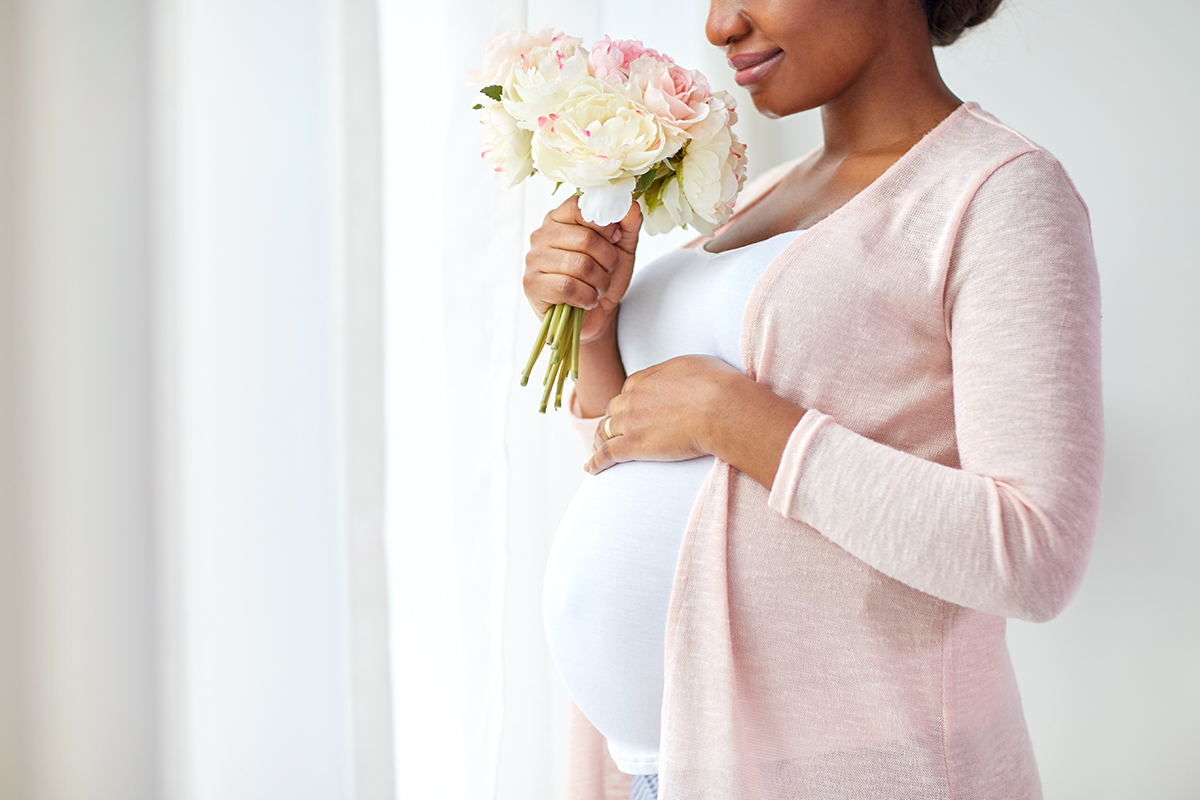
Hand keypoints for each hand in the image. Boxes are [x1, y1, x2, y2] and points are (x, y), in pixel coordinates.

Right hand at [523, 195, 640, 342]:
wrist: (595, 314)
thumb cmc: (603, 277)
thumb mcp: (622, 248)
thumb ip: (627, 224)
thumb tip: (630, 205)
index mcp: (560, 218)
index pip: (580, 207)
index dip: (604, 225)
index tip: (614, 239)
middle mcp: (542, 234)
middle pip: (585, 238)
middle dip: (607, 260)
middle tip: (607, 271)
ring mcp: (534, 259)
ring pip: (579, 265)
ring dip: (599, 282)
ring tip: (597, 288)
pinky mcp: (532, 284)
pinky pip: (567, 287)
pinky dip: (586, 297)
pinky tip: (586, 300)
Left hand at [586, 355, 808, 488]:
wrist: (719, 407)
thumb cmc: (717, 385)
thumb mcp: (695, 367)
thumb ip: (679, 374)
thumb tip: (683, 378)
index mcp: (645, 378)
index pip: (628, 390)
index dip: (629, 402)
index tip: (631, 411)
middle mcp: (632, 397)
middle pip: (614, 411)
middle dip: (612, 421)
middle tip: (611, 432)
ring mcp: (630, 422)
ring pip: (605, 432)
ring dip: (600, 441)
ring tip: (597, 450)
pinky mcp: (633, 445)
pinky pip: (606, 454)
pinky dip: (595, 462)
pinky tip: (590, 469)